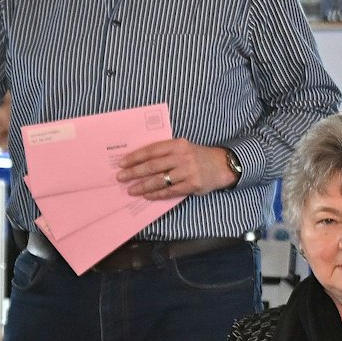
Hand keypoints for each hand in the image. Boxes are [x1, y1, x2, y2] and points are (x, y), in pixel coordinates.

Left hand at [116, 139, 237, 199]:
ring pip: (159, 180)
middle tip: (120, 178)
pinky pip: (170, 191)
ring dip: (142, 186)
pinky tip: (147, 196)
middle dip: (134, 172)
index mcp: (177, 144)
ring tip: (131, 190)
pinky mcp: (193, 185)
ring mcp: (188, 171)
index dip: (135, 157)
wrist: (221, 165)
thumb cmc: (195, 156)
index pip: (151, 150)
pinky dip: (156, 194)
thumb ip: (164, 152)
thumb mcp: (182, 148)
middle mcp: (182, 157)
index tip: (121, 163)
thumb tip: (137, 162)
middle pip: (153, 166)